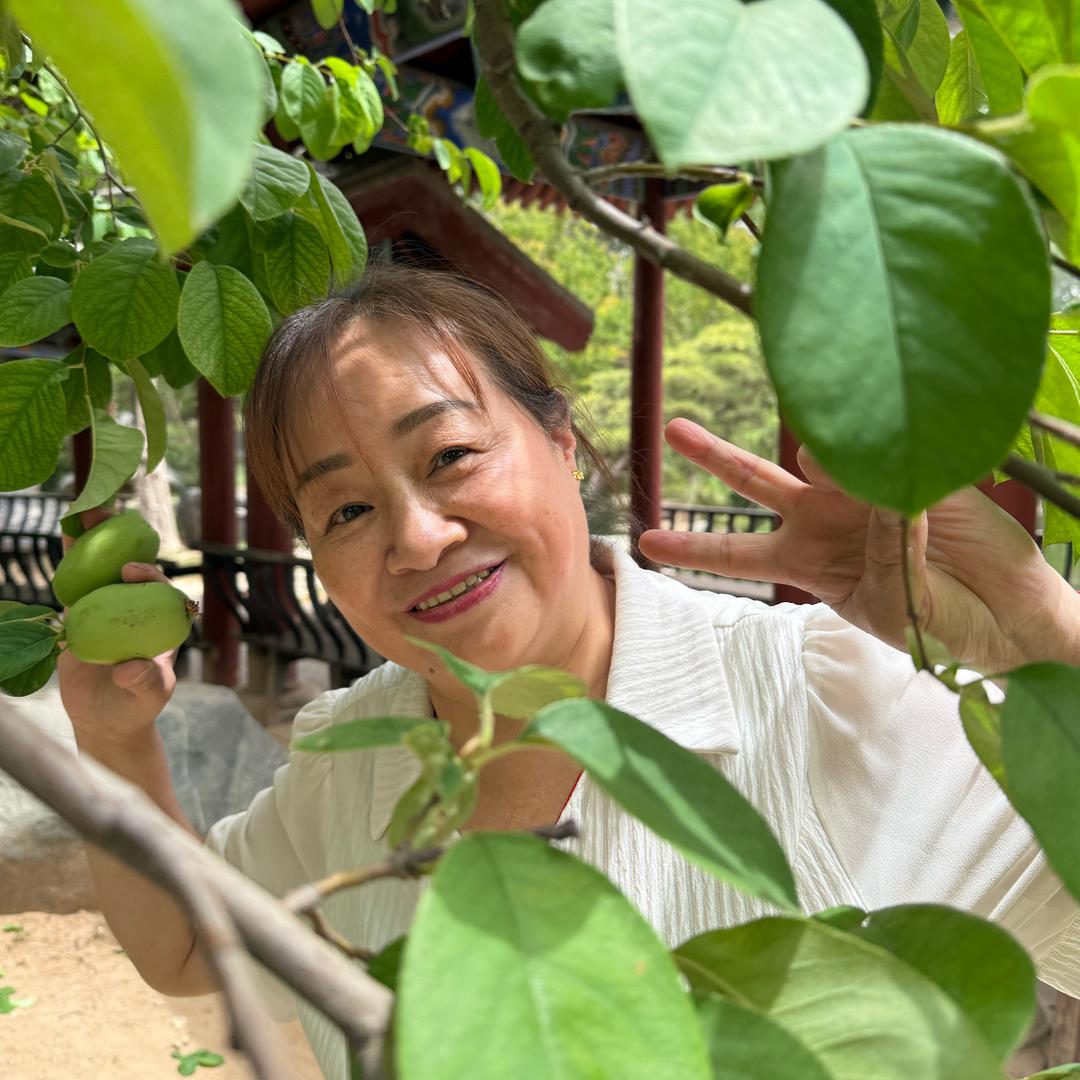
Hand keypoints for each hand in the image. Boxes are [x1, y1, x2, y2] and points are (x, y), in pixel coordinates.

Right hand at [57, 509, 176, 744]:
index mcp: (162, 622)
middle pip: (132, 568)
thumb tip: (131, 668)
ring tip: (82, 510)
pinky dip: (72, 559)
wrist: (105, 720)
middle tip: (104, 513)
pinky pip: (78, 582)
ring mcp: (111, 608)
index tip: (128, 571)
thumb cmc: (136, 708)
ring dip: (94, 540)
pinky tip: (65, 532)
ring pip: (103, 569)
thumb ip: (144, 683)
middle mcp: (139, 609)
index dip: (149, 575)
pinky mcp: (83, 613)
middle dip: (120, 540)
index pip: (162, 590)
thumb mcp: (146, 698)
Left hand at [637, 419, 1079, 671]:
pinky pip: (883, 449)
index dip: (694, 545)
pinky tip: (882, 434)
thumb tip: (840, 471)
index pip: (738, 551)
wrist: (1014, 619)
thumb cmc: (945, 627)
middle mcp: (825, 520)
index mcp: (807, 562)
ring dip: (819, 444)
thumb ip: (872, 542)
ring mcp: (864, 492)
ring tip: (843, 456)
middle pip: (755, 483)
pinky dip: (876, 441)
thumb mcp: (893, 603)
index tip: (644, 541)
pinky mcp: (911, 472)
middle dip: (714, 456)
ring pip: (818, 451)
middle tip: (673, 428)